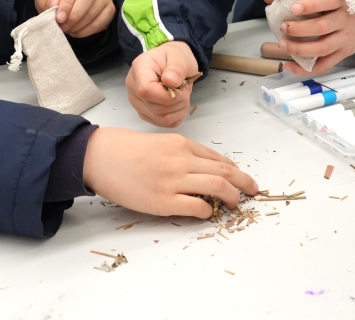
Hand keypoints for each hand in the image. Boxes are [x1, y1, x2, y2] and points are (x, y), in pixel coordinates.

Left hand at [34, 0, 114, 36]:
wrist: (72, 1)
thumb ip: (46, 0)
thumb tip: (53, 5)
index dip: (66, 3)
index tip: (59, 18)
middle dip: (74, 15)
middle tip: (63, 26)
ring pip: (95, 10)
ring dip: (80, 24)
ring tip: (68, 29)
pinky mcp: (111, 6)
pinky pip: (102, 20)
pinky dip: (88, 30)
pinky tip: (77, 32)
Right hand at [82, 127, 257, 216]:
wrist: (101, 156)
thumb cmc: (127, 149)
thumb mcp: (160, 143)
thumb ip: (182, 154)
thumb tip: (203, 169)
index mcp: (182, 145)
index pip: (218, 159)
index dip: (235, 171)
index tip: (242, 179)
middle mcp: (182, 160)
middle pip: (225, 173)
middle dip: (244, 183)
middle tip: (253, 191)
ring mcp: (174, 181)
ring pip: (217, 187)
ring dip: (232, 197)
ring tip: (236, 205)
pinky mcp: (163, 201)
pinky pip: (196, 206)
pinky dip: (207, 210)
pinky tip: (207, 212)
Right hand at [125, 40, 199, 127]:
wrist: (171, 61)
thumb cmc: (174, 57)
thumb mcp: (179, 57)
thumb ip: (176, 68)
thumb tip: (170, 81)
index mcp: (139, 69)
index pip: (146, 90)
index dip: (167, 95)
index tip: (181, 87)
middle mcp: (133, 88)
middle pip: (155, 108)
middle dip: (177, 101)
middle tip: (185, 89)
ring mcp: (137, 102)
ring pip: (160, 119)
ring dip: (178, 109)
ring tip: (182, 95)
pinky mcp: (145, 113)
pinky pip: (163, 123)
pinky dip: (176, 116)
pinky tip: (178, 103)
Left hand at [263, 0, 354, 74]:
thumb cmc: (340, 5)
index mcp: (340, 1)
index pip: (328, 1)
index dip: (311, 5)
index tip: (293, 8)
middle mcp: (344, 20)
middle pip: (323, 27)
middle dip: (300, 29)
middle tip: (283, 27)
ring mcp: (344, 39)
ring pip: (323, 47)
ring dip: (300, 49)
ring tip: (283, 45)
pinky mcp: (342, 54)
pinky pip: (324, 65)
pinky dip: (305, 69)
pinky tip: (289, 66)